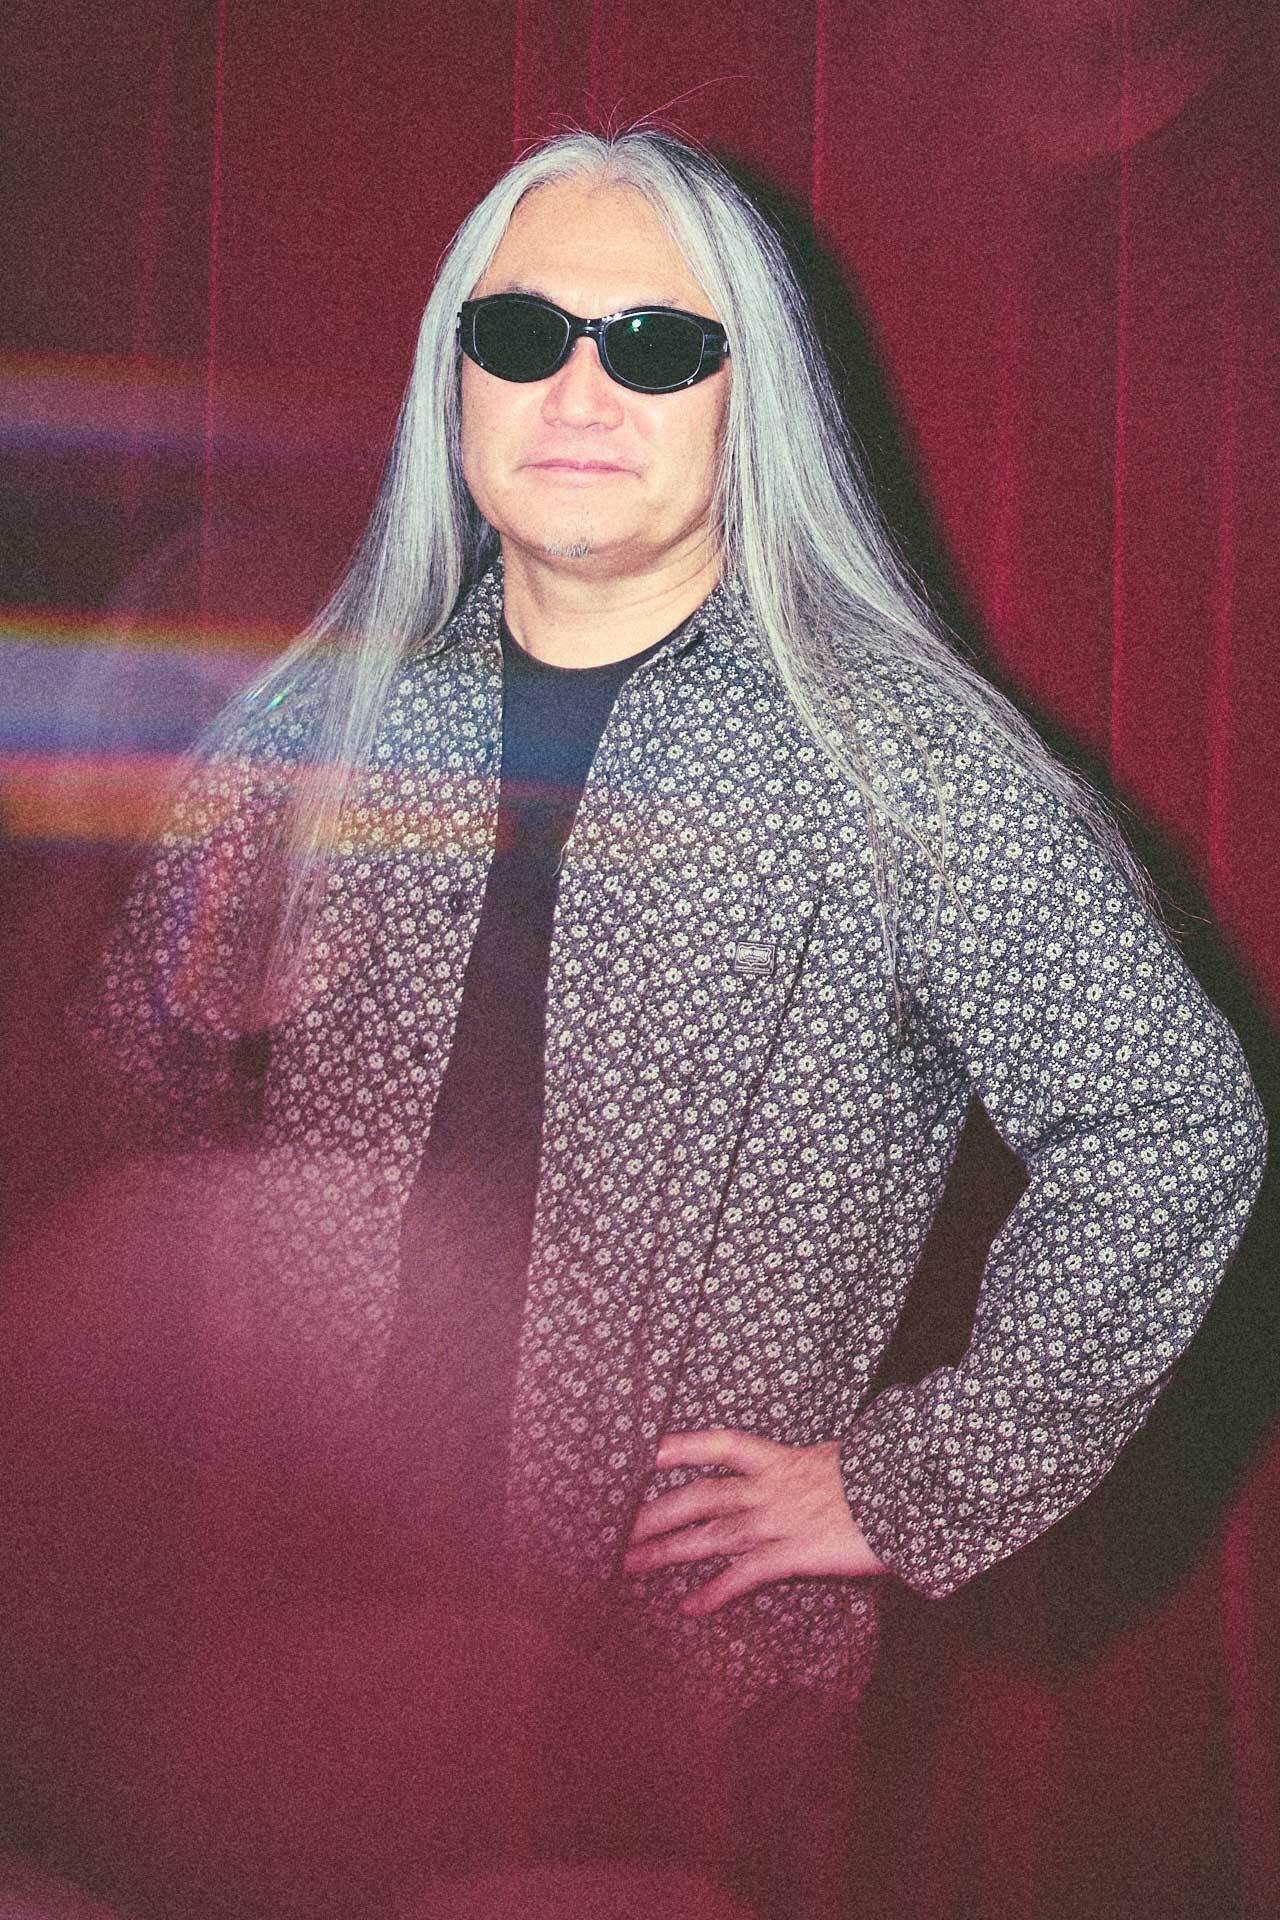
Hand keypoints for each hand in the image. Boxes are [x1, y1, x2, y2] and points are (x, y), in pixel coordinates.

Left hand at [623, 1428, 886, 1615]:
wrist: (910, 1493)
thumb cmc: (881, 1477)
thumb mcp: (838, 1462)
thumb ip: (808, 1471)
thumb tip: (802, 1476)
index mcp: (780, 1459)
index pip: (719, 1445)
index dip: (680, 1447)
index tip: (645, 1453)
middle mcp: (770, 1488)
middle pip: (698, 1497)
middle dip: (655, 1513)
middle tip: (617, 1529)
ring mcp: (778, 1520)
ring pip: (710, 1535)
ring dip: (667, 1552)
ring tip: (631, 1566)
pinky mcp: (794, 1553)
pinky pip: (744, 1575)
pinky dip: (714, 1592)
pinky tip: (690, 1607)